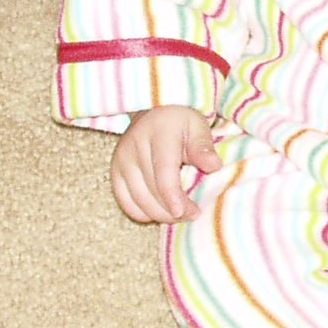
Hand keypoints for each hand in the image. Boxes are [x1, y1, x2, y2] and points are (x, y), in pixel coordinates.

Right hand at [111, 105, 222, 222]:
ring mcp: (121, 160)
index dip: (173, 196)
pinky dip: (143, 213)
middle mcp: (134, 146)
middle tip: (193, 214)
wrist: (153, 113)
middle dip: (173, 210)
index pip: (163, 171)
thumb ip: (203, 147)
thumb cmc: (181, 122)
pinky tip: (160, 210)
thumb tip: (213, 166)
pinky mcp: (114, 172)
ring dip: (160, 214)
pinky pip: (125, 202)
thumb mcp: (198, 126)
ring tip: (179, 213)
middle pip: (151, 190)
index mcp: (159, 132)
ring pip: (138, 200)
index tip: (187, 213)